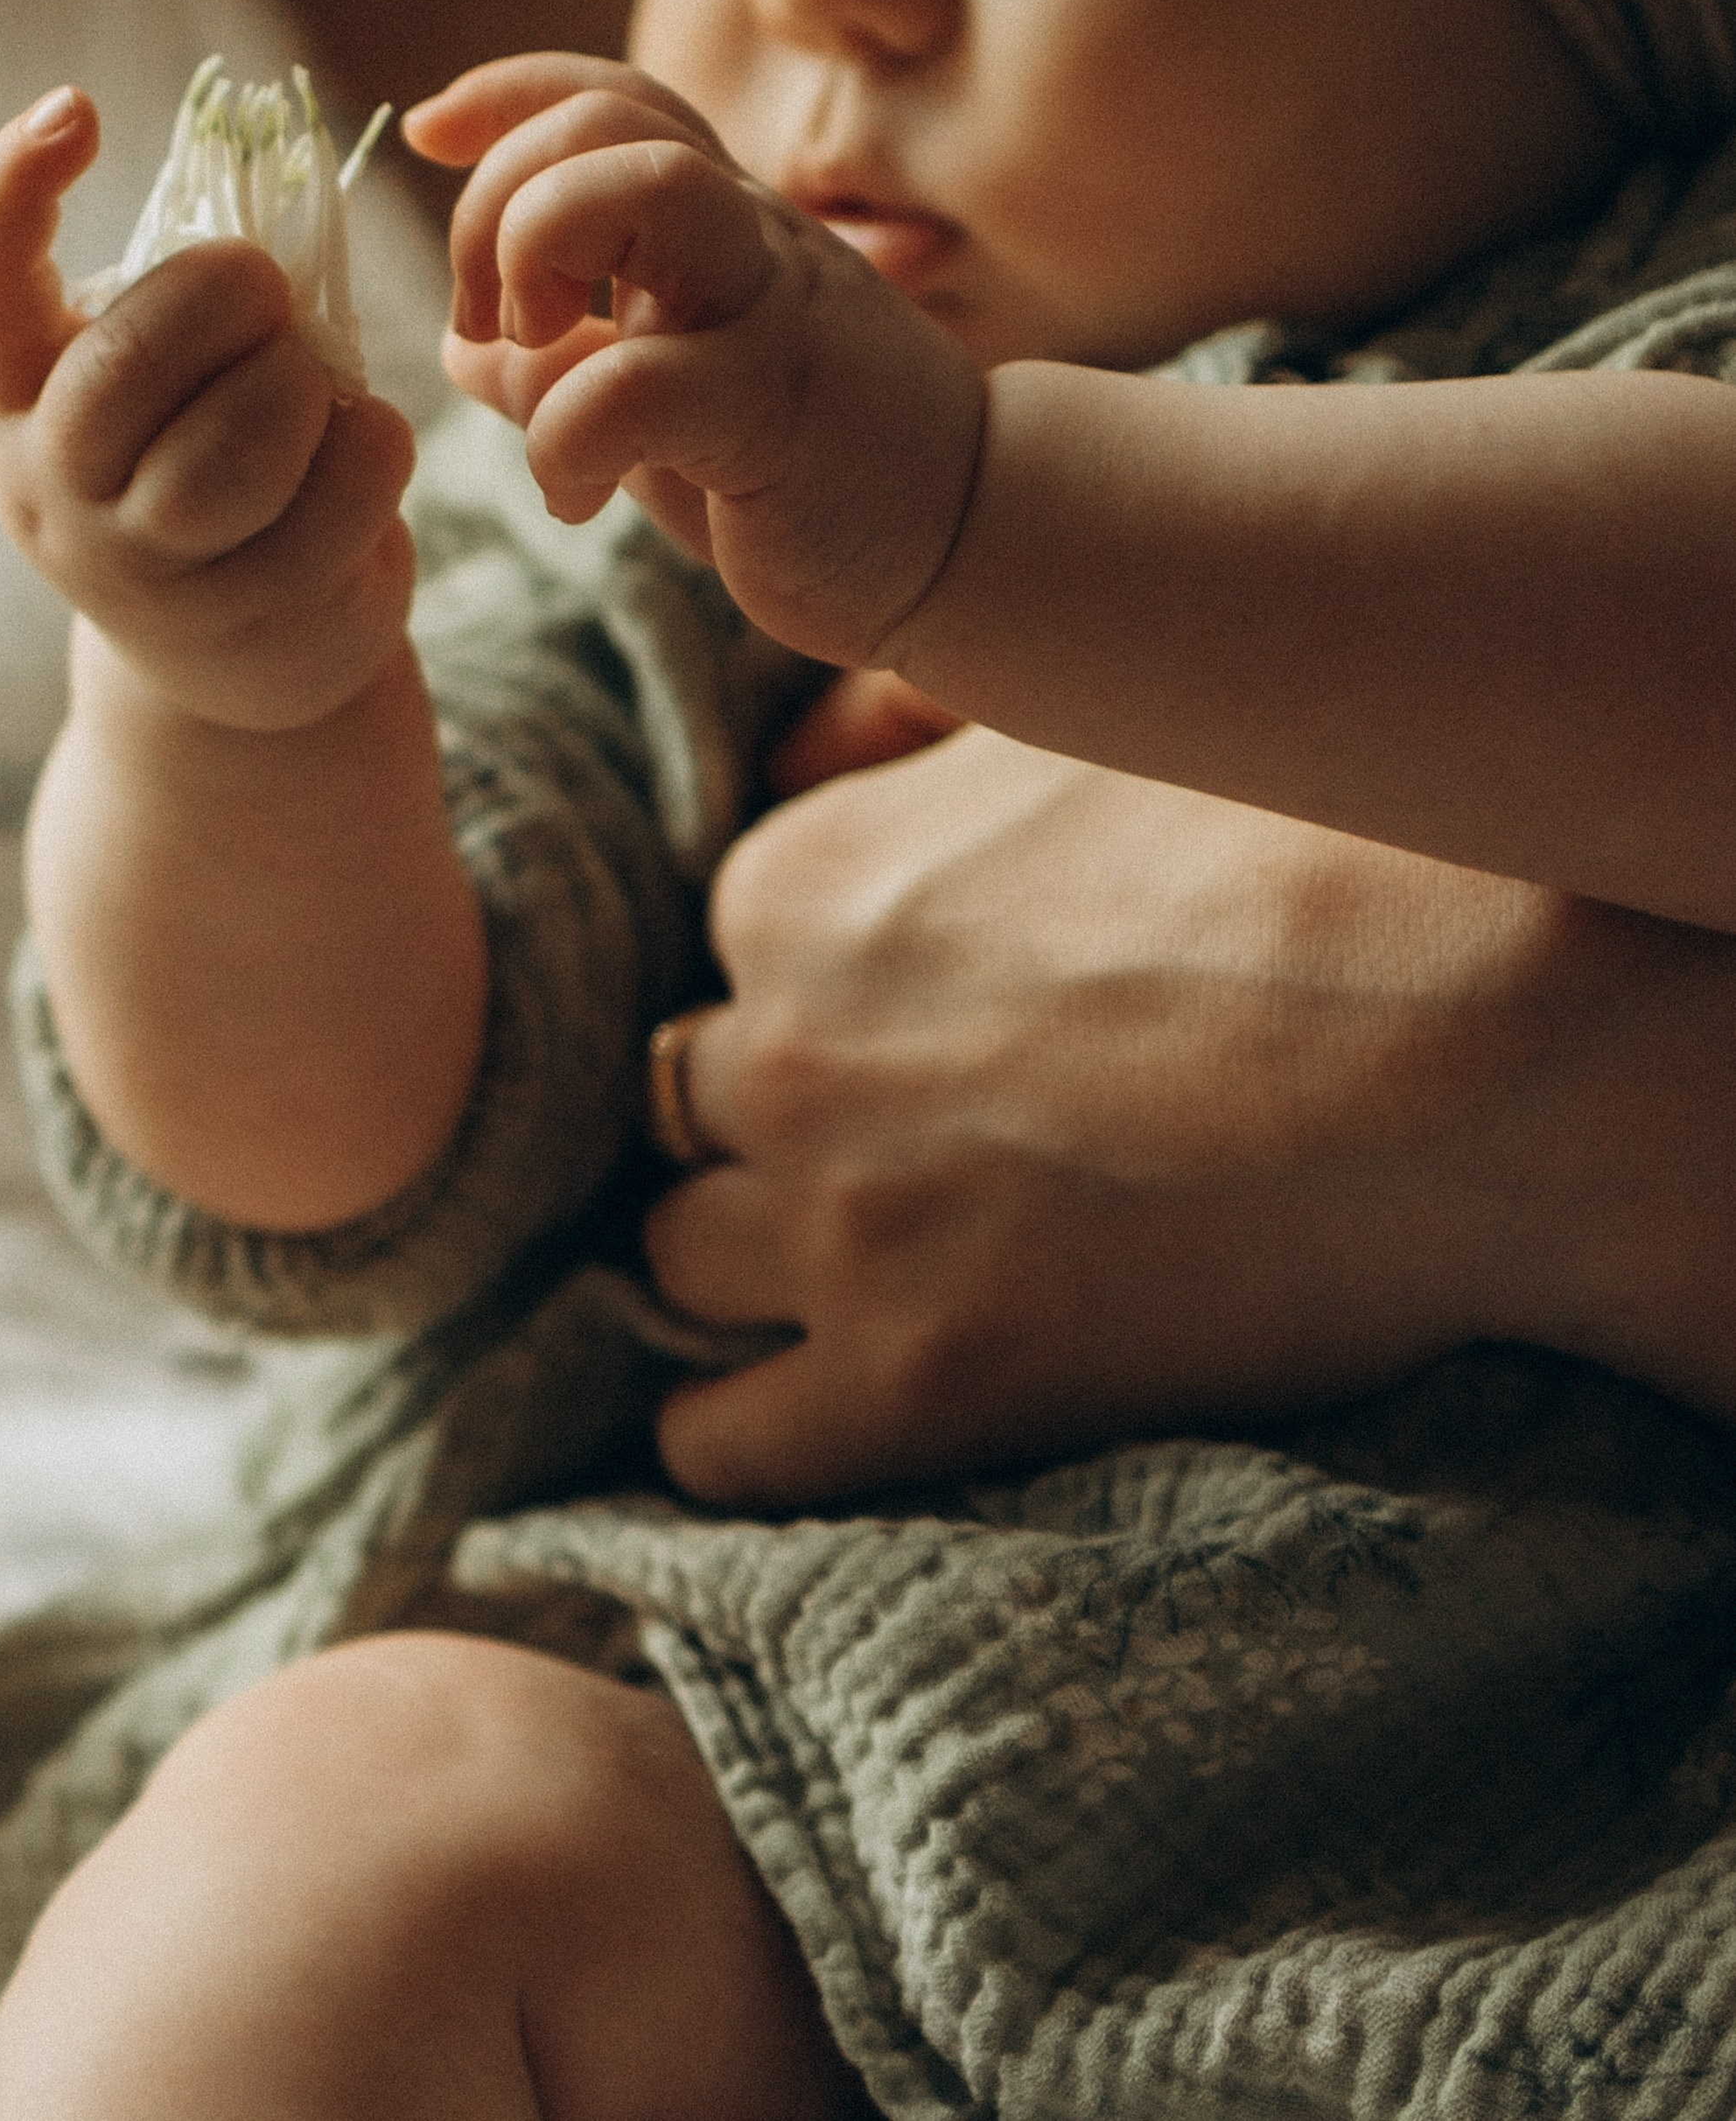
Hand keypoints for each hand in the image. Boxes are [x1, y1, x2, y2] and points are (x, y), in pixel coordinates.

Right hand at [0, 92, 417, 733]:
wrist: (240, 655)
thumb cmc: (198, 462)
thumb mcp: (152, 389)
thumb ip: (168, 314)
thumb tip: (266, 245)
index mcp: (18, 401)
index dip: (11, 193)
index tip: (77, 108)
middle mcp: (54, 487)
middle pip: (129, 363)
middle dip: (226, 295)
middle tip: (264, 293)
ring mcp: (145, 569)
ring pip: (235, 449)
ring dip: (301, 386)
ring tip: (311, 388)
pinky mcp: (253, 616)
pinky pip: (342, 491)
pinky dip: (374, 443)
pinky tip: (360, 451)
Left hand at [406, 55, 984, 667]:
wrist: (976, 542)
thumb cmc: (817, 475)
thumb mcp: (675, 407)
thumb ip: (577, 364)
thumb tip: (470, 352)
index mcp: (724, 226)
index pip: (613, 99)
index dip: (508, 93)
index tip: (430, 131)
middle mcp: (748, 241)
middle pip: (602, 123)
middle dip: (500, 201)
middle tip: (493, 321)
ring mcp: (767, 314)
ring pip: (642, 189)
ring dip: (538, 253)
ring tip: (528, 356)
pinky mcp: (775, 410)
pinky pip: (636, 382)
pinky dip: (563, 438)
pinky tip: (574, 495)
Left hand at [638, 727, 1735, 1505]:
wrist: (1482, 1037)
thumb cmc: (1315, 846)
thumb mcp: (1080, 721)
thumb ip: (906, 737)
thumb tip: (796, 752)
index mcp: (806, 881)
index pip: (733, 958)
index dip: (821, 997)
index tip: (917, 1024)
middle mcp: (789, 1046)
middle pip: (697, 1106)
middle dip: (785, 1127)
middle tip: (913, 1150)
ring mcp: (844, 1222)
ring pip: (680, 1260)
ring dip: (756, 1267)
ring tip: (871, 1271)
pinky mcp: (922, 1384)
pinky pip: (722, 1440)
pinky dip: (742, 1427)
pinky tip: (812, 1404)